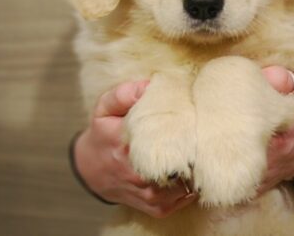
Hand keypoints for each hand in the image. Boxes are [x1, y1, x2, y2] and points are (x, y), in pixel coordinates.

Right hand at [72, 80, 197, 217]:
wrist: (91, 170)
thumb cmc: (104, 134)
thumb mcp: (105, 108)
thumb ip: (124, 93)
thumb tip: (149, 86)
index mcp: (127, 144)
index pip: (166, 135)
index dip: (185, 127)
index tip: (194, 117)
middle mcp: (139, 173)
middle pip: (183, 162)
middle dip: (195, 148)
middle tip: (203, 134)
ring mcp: (149, 193)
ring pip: (188, 182)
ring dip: (195, 167)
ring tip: (197, 151)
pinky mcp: (157, 208)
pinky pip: (186, 197)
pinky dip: (191, 184)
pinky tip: (188, 169)